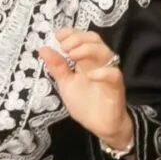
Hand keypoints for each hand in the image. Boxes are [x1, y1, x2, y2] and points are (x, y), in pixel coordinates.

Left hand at [40, 29, 132, 152]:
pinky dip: (102, 72)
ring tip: (73, 55)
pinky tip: (90, 76)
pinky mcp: (116, 87)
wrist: (101, 126)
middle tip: (64, 47)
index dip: (72, 33)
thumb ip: (57, 67)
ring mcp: (108, 73)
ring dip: (88, 50)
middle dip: (78, 38)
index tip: (58, 36)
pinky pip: (114, 74)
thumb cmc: (85, 103)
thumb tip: (43, 49)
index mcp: (86, 60)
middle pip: (95, 40)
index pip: (83, 38)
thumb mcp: (66, 84)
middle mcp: (99, 63)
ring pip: (105, 52)